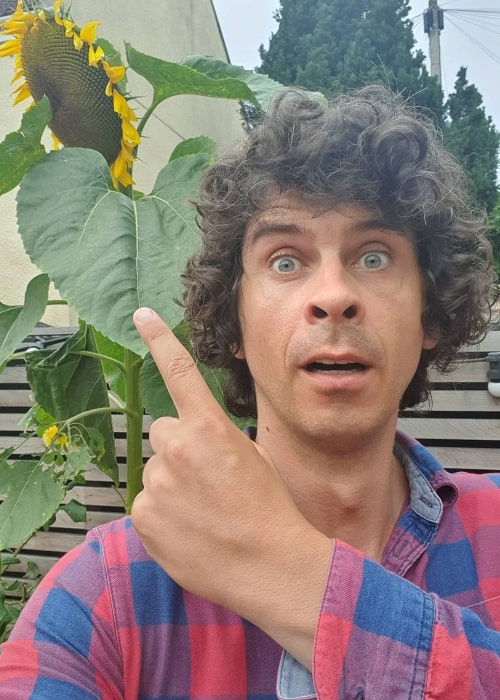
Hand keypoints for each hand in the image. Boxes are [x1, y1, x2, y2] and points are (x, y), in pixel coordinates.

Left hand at [131, 307, 332, 667]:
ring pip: (157, 472)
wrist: (270, 566)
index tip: (142, 315)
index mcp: (209, 427)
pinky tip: (192, 532)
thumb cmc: (271, 509)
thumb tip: (194, 442)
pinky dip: (164, 516)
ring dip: (173, 485)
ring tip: (205, 512)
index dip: (159, 339)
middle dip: (181, 448)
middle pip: (165, 432)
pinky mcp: (143, 517)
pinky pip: (148, 505)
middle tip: (208, 480)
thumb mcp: (254, 457)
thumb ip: (216, 440)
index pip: (179, 371)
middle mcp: (177, 448)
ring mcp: (157, 484)